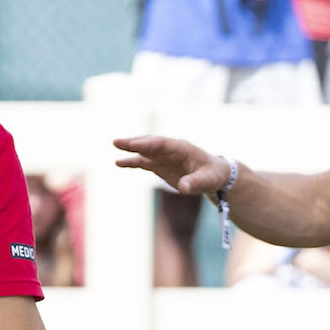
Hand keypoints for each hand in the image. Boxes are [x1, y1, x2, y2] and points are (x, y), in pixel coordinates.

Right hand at [113, 135, 230, 197]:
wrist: (213, 176)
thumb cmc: (213, 175)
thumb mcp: (208, 180)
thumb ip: (195, 182)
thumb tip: (183, 187)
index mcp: (182, 148)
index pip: (162, 143)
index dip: (147, 144)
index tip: (134, 144)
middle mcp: (170, 150)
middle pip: (149, 143)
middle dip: (134, 142)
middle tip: (117, 142)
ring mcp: (163, 157)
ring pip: (144, 151)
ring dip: (130, 149)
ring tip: (115, 146)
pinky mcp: (160, 165)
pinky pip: (143, 162)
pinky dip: (131, 162)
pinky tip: (118, 163)